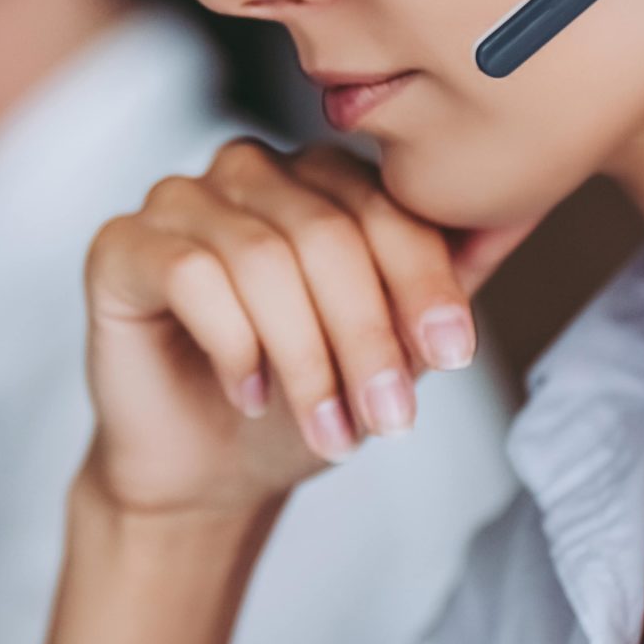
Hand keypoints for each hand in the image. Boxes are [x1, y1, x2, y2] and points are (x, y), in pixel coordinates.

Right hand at [77, 137, 503, 520]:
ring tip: (329, 429)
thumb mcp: (394, 346)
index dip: (423, 281)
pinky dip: (235, 345)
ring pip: (263, 256)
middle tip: (391, 418)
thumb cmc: (302, 400)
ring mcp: (178, 200)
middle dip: (367, 336)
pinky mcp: (122, 244)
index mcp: (318, 178)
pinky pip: (192, 275)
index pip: (384, 205)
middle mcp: (248, 171)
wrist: (208, 473)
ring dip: (306, 358)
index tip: (455, 355)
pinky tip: (251, 395)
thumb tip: (522, 209)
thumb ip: (448, 278)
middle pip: (326, 232)